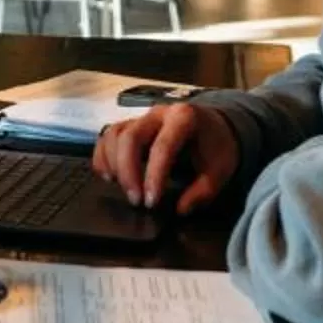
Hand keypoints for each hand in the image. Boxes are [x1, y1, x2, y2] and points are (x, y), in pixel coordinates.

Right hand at [92, 103, 240, 211]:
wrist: (214, 126)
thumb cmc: (216, 146)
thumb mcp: (220, 170)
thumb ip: (202, 191)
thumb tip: (180, 209)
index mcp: (184, 118)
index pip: (162, 146)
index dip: (154, 175)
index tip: (152, 202)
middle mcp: (159, 114)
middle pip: (130, 136)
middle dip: (128, 171)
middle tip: (136, 201)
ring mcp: (141, 117)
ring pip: (114, 135)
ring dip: (113, 164)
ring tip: (122, 189)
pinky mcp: (130, 126)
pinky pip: (107, 137)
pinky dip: (103, 157)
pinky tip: (109, 176)